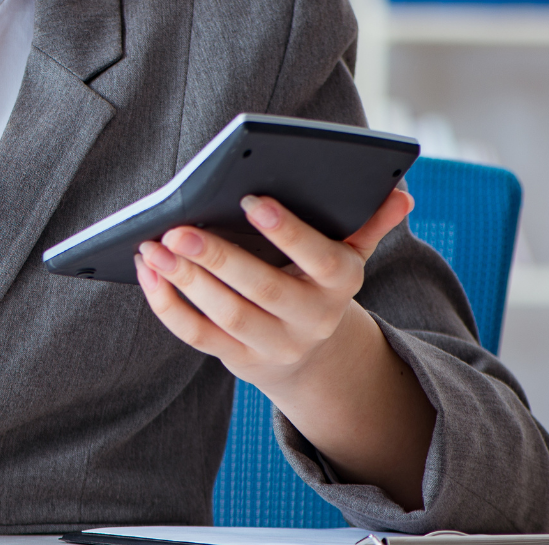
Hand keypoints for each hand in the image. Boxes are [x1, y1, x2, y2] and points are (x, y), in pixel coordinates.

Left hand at [134, 187, 434, 508]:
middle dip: (218, 258)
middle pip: (263, 290)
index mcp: (340, 283)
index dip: (288, 231)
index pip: (321, 257)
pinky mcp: (238, 358)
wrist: (313, 353)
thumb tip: (401, 191)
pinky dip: (168, 305)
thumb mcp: (348, 254)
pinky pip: (198, 336)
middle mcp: (310, 318)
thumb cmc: (319, 280)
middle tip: (178, 227)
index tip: (250, 198)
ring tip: (152, 245)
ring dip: (185, 281)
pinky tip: (147, 272)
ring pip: (226, 316)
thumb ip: (368, 222)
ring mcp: (273, 343)